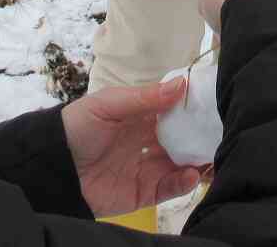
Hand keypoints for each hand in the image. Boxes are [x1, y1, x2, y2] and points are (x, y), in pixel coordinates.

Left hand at [62, 78, 203, 216]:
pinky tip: (192, 174)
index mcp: (140, 117)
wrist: (54, 168)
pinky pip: (170, 188)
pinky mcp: (144, 192)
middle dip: (201, 135)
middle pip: (182, 138)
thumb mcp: (108, 104)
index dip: (193, 108)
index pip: (174, 111)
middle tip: (222, 131)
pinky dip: (184, 182)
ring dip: (199, 160)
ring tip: (214, 155)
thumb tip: (182, 84)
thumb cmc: (77, 127)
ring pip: (182, 163)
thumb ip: (144, 97)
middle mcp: (148, 141)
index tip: (215, 103)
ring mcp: (147, 168)